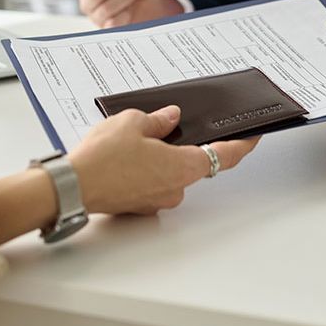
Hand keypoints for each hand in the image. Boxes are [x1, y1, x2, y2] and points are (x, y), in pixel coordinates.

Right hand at [68, 105, 258, 214]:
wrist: (72, 186)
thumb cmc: (103, 156)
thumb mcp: (133, 122)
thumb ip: (158, 120)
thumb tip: (171, 118)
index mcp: (183, 167)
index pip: (225, 156)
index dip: (242, 144)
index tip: (253, 135)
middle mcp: (176, 189)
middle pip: (193, 163)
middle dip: (182, 145)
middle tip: (165, 126)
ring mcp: (156, 201)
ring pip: (168, 174)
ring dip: (159, 158)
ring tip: (132, 140)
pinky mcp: (138, 207)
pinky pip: (150, 184)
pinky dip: (143, 171)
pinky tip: (123, 157)